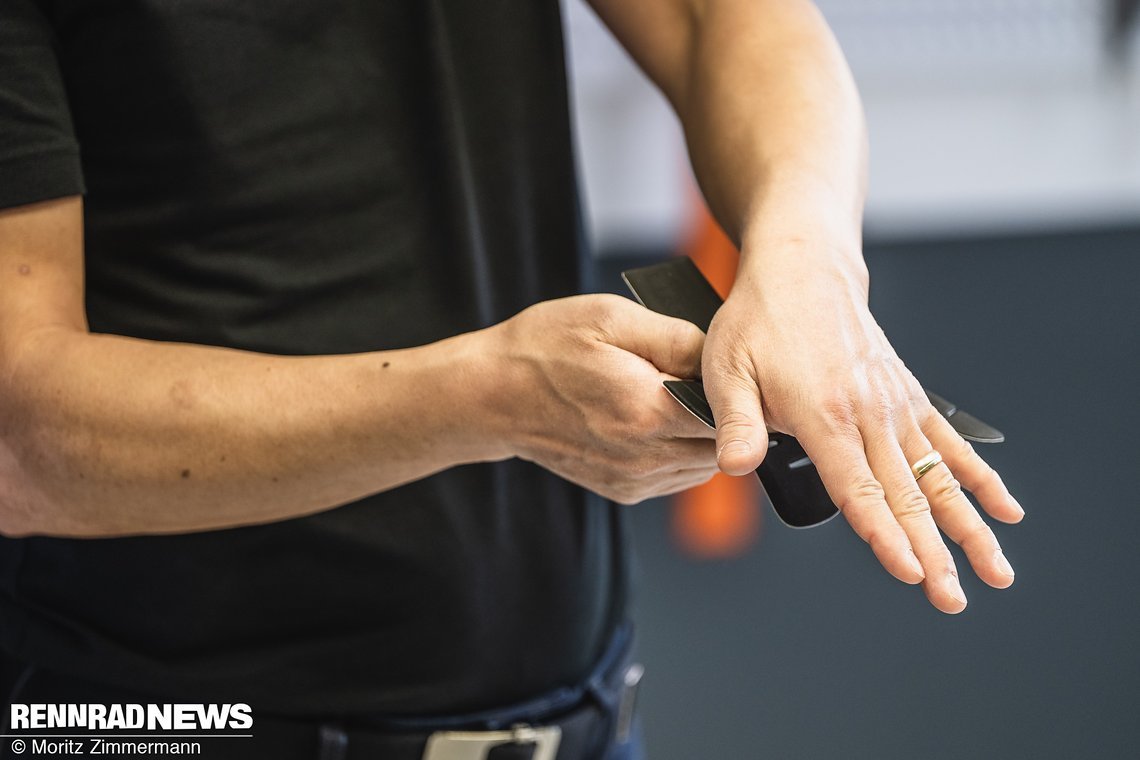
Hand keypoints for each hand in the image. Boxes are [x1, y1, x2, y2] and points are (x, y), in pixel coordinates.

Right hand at [492, 294, 717, 503]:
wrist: (492, 395)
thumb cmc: (545, 348)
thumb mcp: (611, 318)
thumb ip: (676, 338)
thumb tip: (721, 356)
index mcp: (646, 410)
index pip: (730, 416)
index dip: (738, 393)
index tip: (727, 370)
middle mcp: (644, 455)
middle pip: (721, 444)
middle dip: (723, 414)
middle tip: (702, 380)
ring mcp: (633, 479)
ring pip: (703, 464)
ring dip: (702, 434)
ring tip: (673, 397)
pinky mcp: (624, 491)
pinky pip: (676, 476)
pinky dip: (678, 451)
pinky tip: (655, 420)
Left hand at [701, 239, 1024, 612]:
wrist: (802, 270)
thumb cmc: (758, 321)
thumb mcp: (727, 367)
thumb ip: (735, 421)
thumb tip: (735, 465)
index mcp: (824, 413)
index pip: (858, 488)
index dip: (884, 534)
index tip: (911, 573)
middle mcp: (870, 412)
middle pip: (906, 494)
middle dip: (933, 551)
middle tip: (953, 599)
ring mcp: (895, 404)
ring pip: (938, 476)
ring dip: (968, 525)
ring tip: (997, 571)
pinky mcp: (907, 396)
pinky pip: (950, 442)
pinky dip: (979, 476)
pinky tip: (1006, 509)